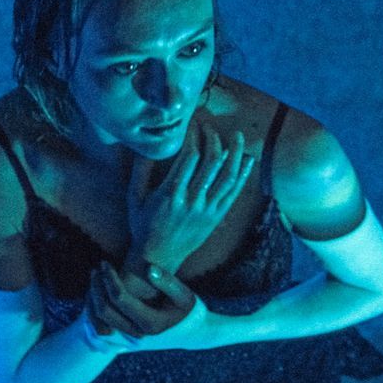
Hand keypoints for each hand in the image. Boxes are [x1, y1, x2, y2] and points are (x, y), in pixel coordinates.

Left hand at [82, 259, 213, 351]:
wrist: (192, 334)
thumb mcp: (185, 294)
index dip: (109, 278)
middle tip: (97, 268)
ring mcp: (129, 341)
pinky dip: (94, 310)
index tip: (106, 263)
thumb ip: (168, 281)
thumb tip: (149, 268)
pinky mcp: (124, 342)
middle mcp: (137, 335)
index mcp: (151, 323)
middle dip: (96, 287)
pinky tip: (98, 292)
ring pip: (98, 321)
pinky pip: (100, 328)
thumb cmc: (189, 310)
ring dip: (92, 298)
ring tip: (95, 277)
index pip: (120, 298)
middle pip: (104, 311)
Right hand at [125, 124, 257, 270]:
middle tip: (209, 126)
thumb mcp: (133, 198)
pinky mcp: (216, 217)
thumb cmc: (143, 226)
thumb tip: (145, 146)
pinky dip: (243, 175)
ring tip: (238, 135)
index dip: (193, 136)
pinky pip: (234, 192)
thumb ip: (139, 171)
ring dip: (235, 153)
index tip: (192, 124)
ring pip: (227, 176)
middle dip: (213, 138)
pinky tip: (248, 160)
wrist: (158, 258)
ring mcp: (207, 209)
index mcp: (171, 194)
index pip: (189, 156)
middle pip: (211, 162)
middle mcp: (192, 201)